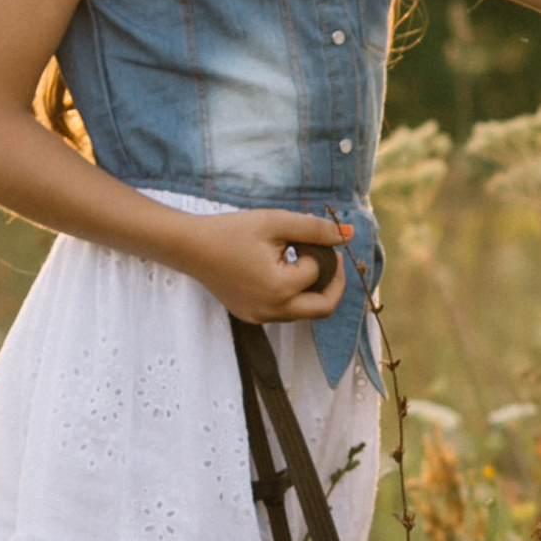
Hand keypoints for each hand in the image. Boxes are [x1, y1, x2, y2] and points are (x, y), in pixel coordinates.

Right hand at [173, 207, 353, 323]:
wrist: (190, 247)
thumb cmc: (231, 231)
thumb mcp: (276, 222)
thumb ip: (315, 228)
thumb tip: (350, 234)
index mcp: (280, 289)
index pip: (317, 272)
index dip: (319, 251)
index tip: (305, 236)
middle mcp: (272, 311)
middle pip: (324, 308)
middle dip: (334, 283)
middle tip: (329, 259)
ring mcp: (260, 318)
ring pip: (304, 312)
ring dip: (312, 290)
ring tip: (301, 261)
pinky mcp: (251, 317)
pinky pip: (284, 313)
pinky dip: (293, 296)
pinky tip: (282, 272)